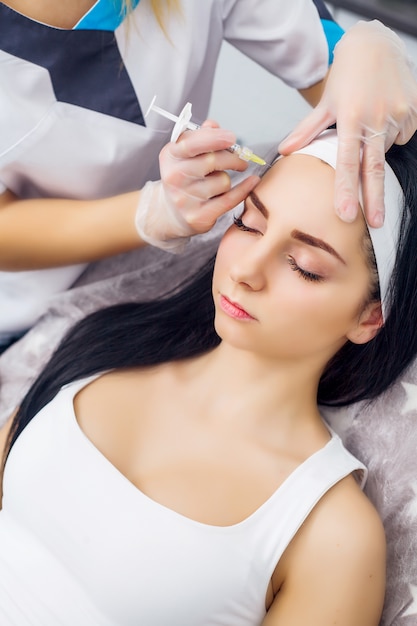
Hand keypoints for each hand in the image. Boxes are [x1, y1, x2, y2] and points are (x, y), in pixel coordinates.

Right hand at [135, 121, 259, 251]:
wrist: (172, 213)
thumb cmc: (184, 177)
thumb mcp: (184, 153)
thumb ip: (199, 137)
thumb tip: (213, 125)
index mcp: (170, 156)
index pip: (192, 143)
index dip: (215, 138)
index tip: (232, 138)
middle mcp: (175, 177)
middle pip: (213, 161)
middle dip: (232, 158)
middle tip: (241, 160)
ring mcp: (185, 199)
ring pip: (222, 181)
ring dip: (226, 179)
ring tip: (218, 183)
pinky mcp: (199, 216)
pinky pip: (229, 199)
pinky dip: (243, 189)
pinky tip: (252, 182)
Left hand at [278, 20, 416, 226]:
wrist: (376, 45)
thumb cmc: (347, 75)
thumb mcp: (325, 102)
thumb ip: (307, 129)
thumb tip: (285, 150)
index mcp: (351, 118)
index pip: (347, 162)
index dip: (346, 189)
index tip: (346, 214)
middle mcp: (377, 118)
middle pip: (374, 168)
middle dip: (374, 199)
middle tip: (375, 223)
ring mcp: (399, 114)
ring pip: (385, 148)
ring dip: (375, 148)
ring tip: (368, 125)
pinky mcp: (414, 111)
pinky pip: (402, 135)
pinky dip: (391, 134)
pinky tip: (382, 117)